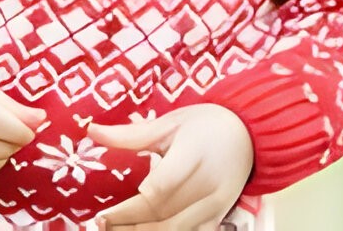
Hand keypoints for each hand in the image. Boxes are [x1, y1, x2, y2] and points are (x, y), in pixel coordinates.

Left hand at [88, 104, 252, 230]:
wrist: (250, 135)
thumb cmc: (207, 124)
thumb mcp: (170, 122)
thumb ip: (131, 134)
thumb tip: (92, 131)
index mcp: (193, 155)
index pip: (162, 188)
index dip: (132, 206)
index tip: (104, 213)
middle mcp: (207, 185)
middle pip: (165, 215)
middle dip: (130, 225)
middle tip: (102, 225)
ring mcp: (215, 205)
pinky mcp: (219, 217)